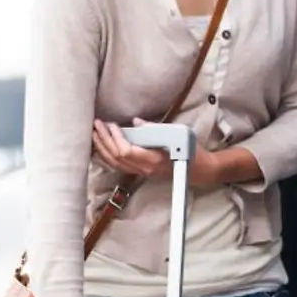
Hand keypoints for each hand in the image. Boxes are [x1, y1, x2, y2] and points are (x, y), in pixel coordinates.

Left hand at [93, 118, 228, 185]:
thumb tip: (135, 122)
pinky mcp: (142, 173)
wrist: (200, 170)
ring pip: (115, 164)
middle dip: (104, 140)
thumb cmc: (191, 151)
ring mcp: (143, 173)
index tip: (111, 124)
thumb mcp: (178, 134)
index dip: (115, 138)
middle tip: (97, 124)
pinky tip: (103, 147)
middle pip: (117, 157)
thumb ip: (156, 129)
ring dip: (103, 148)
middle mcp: (145, 170)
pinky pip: (119, 166)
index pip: (126, 151)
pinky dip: (108, 156)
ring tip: (95, 134)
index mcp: (154, 160)